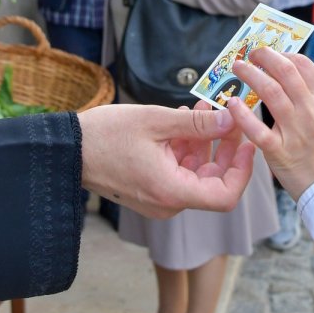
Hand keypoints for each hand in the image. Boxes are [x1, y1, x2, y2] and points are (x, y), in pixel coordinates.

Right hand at [78, 102, 254, 217]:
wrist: (65, 151)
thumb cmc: (106, 135)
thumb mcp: (156, 121)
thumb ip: (197, 125)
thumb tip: (231, 122)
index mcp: (172, 192)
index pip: (225, 196)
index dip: (243, 171)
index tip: (247, 142)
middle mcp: (168, 202)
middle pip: (212, 182)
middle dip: (224, 149)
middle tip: (229, 116)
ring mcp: (158, 198)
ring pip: (195, 174)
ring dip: (203, 144)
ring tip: (201, 110)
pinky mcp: (149, 190)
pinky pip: (178, 172)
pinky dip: (185, 149)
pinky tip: (183, 121)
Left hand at [226, 47, 313, 199]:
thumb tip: (288, 72)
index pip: (302, 64)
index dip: (281, 54)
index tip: (268, 54)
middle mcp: (313, 110)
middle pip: (284, 71)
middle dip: (264, 56)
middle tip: (250, 54)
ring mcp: (297, 131)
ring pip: (270, 91)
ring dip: (250, 75)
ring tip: (238, 69)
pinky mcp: (281, 152)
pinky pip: (257, 129)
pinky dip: (241, 114)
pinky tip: (232, 103)